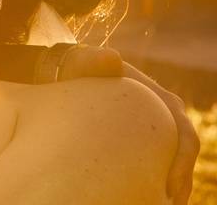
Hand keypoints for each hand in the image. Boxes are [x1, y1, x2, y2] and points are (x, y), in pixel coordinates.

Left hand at [57, 46, 199, 204]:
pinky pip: (156, 165)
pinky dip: (155, 183)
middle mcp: (164, 115)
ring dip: (171, 188)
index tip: (168, 186)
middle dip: (179, 183)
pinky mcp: (142, 142)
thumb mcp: (82, 63)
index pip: (184, 135)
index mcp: (159, 100)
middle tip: (167, 204)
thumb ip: (92, 60)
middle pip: (184, 156)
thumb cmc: (76, 70)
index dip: (181, 162)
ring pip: (173, 165)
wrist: (65, 77)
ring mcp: (155, 129)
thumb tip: (111, 59)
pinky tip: (145, 198)